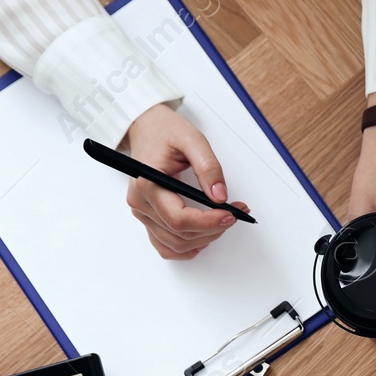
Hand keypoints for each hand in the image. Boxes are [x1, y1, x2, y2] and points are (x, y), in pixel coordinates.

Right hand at [123, 103, 248, 259]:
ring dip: (204, 238)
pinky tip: (204, 237)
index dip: (208, 222)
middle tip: (235, 213)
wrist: (146, 128)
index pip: (179, 219)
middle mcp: (140, 202)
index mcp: (147, 183)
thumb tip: (220, 196)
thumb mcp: (192, 140)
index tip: (231, 215)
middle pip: (179, 234)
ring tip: (223, 221)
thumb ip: (208, 167)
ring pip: (175, 244)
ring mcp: (142, 212)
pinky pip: (165, 245)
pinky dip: (186, 247)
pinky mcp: (147, 217)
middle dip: (212, 229)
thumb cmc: (164, 131)